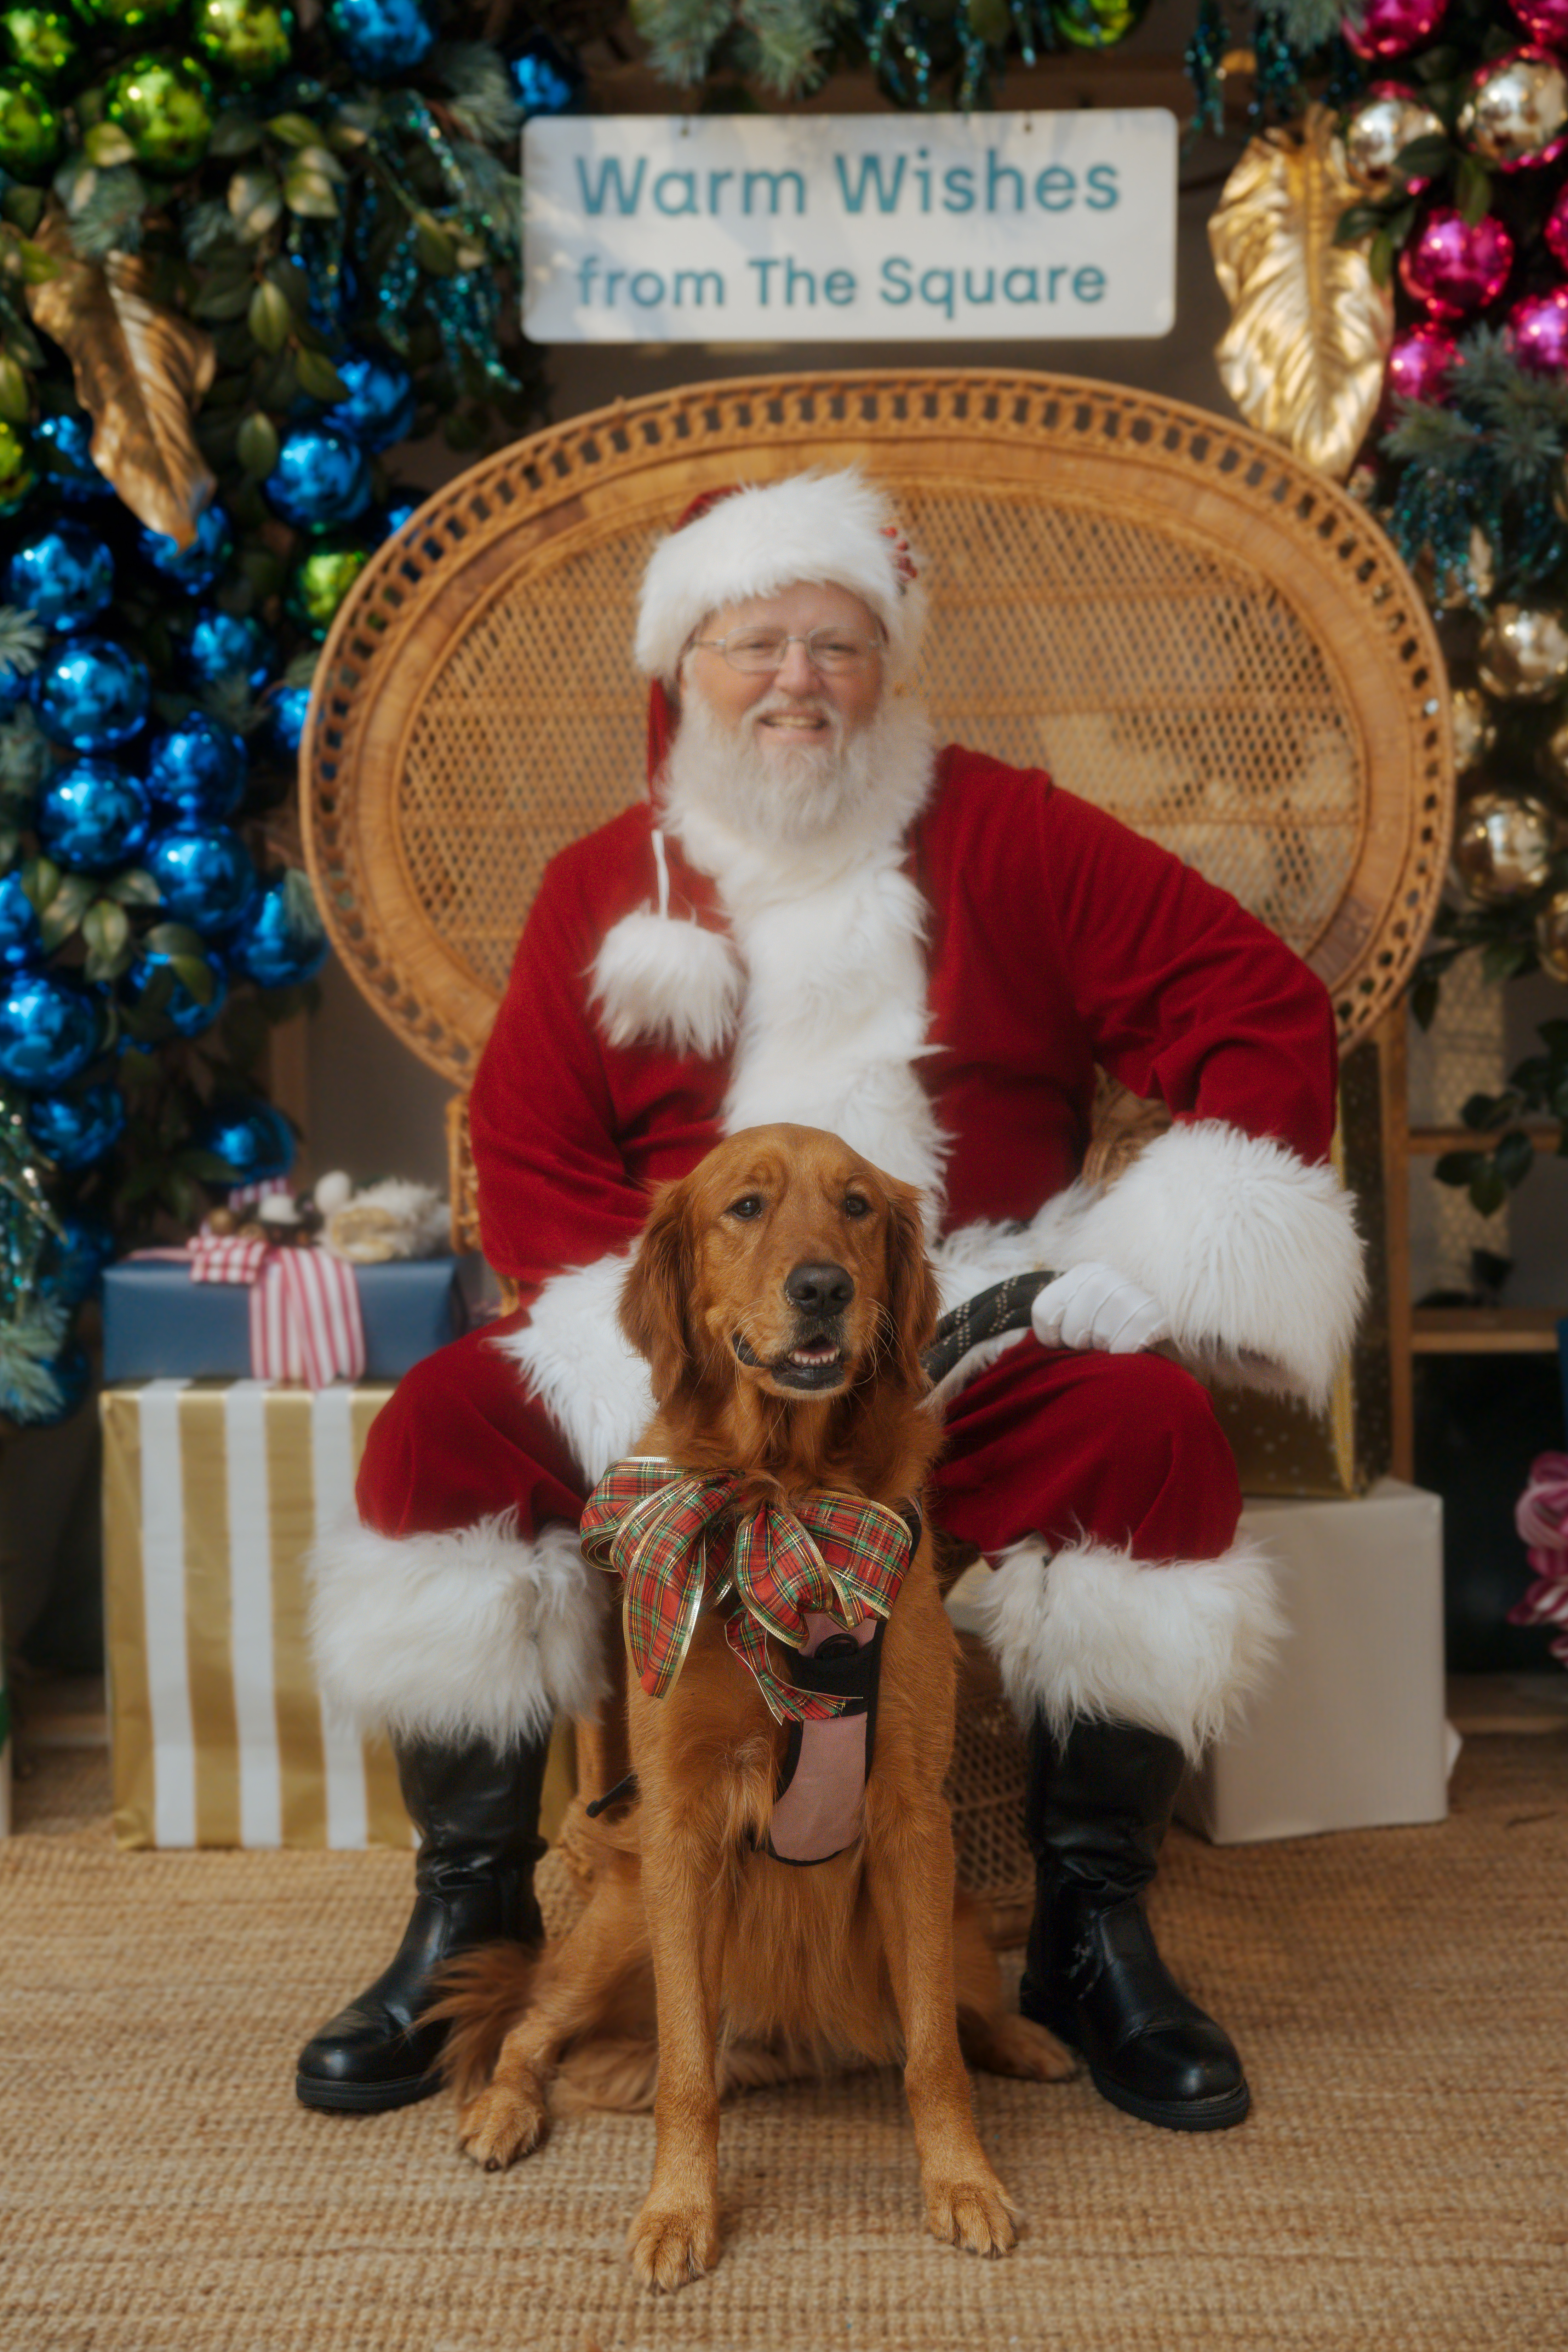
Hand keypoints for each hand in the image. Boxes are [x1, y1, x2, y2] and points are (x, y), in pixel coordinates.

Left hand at [1031, 1262, 1169, 1355]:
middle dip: (1084, 1347)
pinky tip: (1137, 1351)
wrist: (1177, 1330)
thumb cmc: (1120, 1328)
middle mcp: (1103, 1277)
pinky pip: (1124, 1348)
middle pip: (1071, 1331)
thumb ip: (1061, 1317)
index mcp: (1083, 1273)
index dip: (1052, 1336)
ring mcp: (1129, 1293)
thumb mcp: (1087, 1312)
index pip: (1044, 1311)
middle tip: (1102, 1344)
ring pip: (1098, 1340)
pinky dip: (1127, 1357)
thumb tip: (1033, 1347)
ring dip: (1107, 1352)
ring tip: (1120, 1345)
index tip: (1066, 1342)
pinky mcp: (1154, 1315)